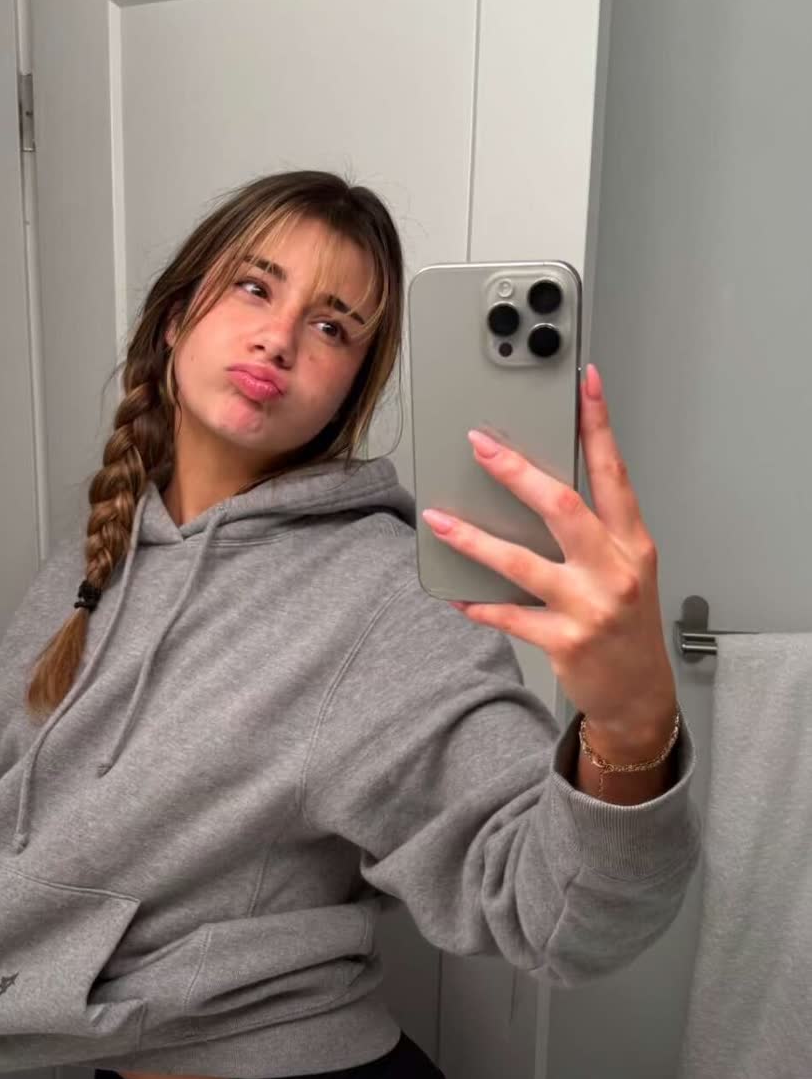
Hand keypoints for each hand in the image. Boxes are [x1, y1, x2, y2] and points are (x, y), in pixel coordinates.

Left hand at [421, 363, 677, 753]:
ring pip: (522, 562)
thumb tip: (535, 488)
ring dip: (473, 539)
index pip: (615, 471)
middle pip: (562, 506)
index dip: (599, 424)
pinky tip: (457, 595)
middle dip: (517, 472)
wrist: (640, 694)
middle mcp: (615, 569)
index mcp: (632, 543)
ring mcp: (590, 607)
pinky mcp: (565, 641)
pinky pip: (510, 615)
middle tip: (480, 444)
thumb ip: (594, 531)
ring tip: (439, 519)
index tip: (586, 384)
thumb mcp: (627, 569)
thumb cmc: (629, 625)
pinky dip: (479, 604)